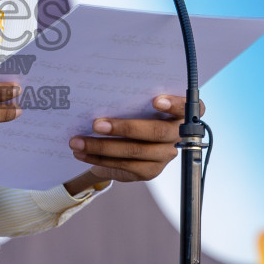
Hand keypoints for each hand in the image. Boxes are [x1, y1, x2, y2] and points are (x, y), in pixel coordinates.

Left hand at [65, 94, 203, 185]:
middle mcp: (176, 135)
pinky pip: (124, 167)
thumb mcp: (136, 102)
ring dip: (101, 147)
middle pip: (156, 132)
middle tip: (96, 124)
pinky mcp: (150, 172)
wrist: (130, 141)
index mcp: (179, 112)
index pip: (186, 106)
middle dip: (124, 127)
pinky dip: (99, 160)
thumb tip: (103, 91)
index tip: (155, 100)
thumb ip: (132, 98)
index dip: (174, 104)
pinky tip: (82, 153)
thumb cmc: (133, 111)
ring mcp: (164, 155)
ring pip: (135, 152)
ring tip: (77, 141)